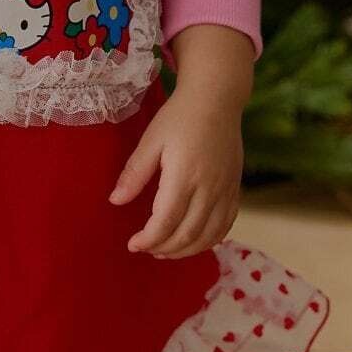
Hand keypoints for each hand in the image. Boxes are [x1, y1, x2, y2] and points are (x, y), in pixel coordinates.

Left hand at [107, 85, 243, 256]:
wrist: (216, 100)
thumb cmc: (179, 117)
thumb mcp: (151, 140)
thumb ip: (134, 173)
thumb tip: (115, 201)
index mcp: (184, 175)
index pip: (165, 221)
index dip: (148, 239)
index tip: (132, 244)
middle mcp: (209, 187)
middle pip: (187, 234)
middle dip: (164, 248)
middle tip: (146, 249)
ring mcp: (226, 190)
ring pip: (209, 235)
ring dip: (187, 250)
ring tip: (166, 251)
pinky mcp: (235, 189)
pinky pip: (226, 225)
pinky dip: (209, 240)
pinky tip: (193, 241)